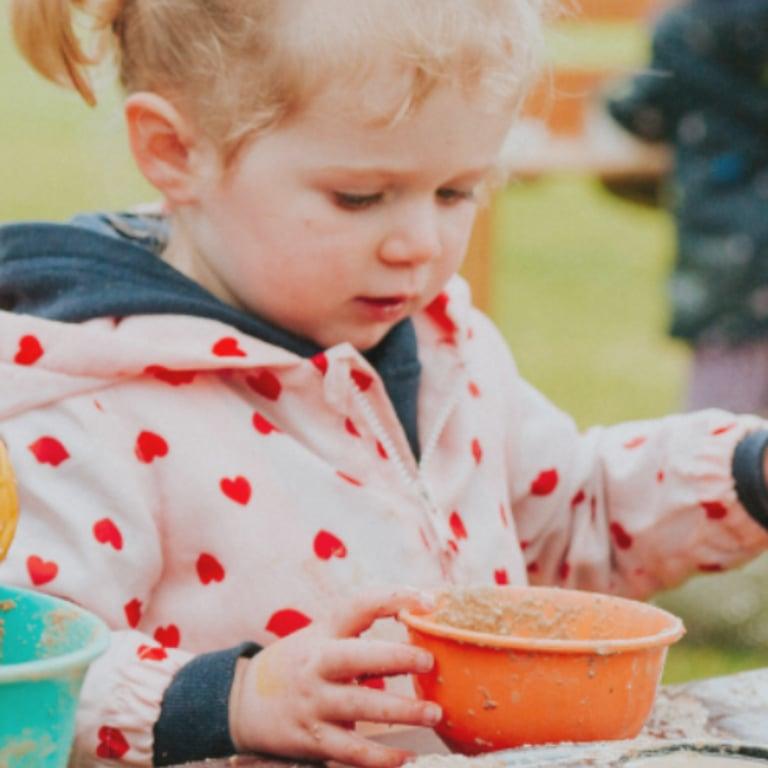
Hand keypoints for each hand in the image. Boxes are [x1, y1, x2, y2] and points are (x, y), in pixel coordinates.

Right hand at [229, 588, 441, 766]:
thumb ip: (360, 632)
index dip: (395, 598)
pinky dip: (379, 758)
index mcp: (324, 632)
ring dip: (401, 712)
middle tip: (429, 661)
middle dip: (396, 658)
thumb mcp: (322, 636)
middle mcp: (317, 664)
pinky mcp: (311, 738)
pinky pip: (350, 750)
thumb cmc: (298, 662)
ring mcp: (313, 702)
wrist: (242, 700)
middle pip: (359, 657)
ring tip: (433, 713)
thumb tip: (417, 623)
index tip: (429, 601)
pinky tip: (404, 758)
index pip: (360, 605)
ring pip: (361, 707)